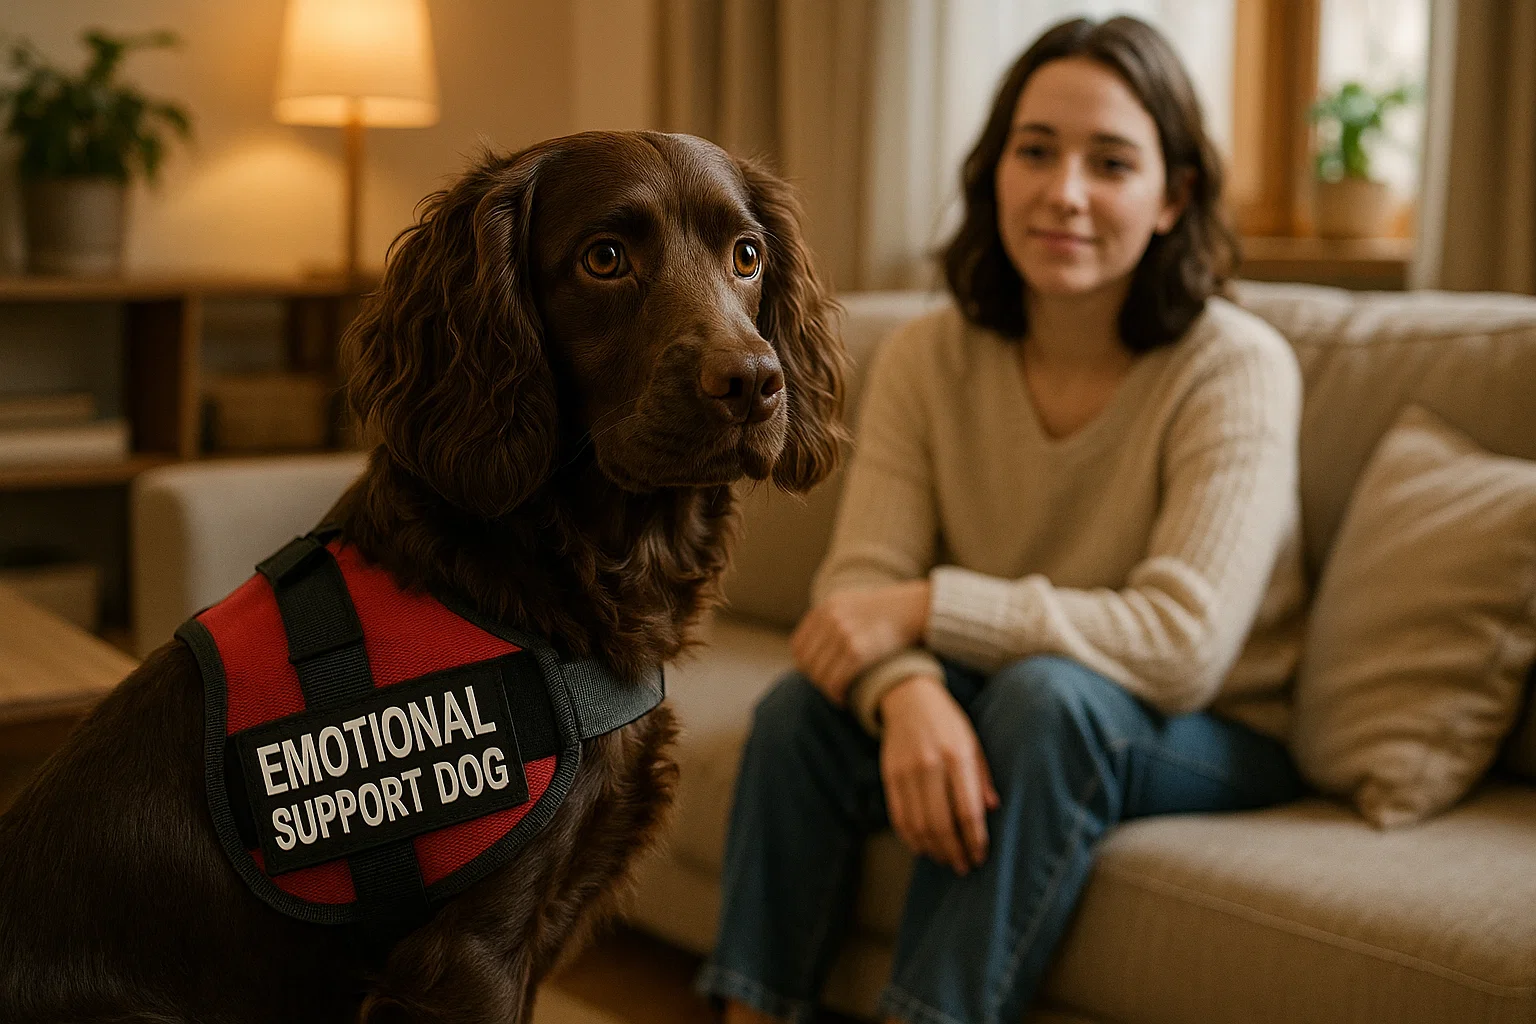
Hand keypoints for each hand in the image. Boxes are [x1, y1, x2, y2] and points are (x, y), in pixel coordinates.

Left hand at [791, 580, 930, 704]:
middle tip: (830, 689)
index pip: (798, 647)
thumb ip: (831, 621)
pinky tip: (844, 699)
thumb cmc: (887, 613)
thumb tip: (814, 647)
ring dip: (827, 690)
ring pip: (819, 675)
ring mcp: (842, 634)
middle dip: (816, 681)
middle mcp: (830, 619)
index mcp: (825, 608)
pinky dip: (836, 694)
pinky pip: (835, 680)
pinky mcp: (858, 650)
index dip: (805, 666)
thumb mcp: (851, 605)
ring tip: (837, 696)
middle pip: (807, 663)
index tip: (818, 676)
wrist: (915, 609)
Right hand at [878, 674, 999, 875]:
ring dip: (933, 849)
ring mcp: (906, 772)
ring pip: (918, 825)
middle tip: (963, 866)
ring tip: (946, 859)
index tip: (980, 856)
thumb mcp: (973, 741)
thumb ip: (982, 776)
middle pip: (941, 823)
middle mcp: (930, 765)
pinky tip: (923, 847)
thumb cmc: (948, 722)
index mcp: (957, 756)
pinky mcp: (890, 776)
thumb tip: (992, 810)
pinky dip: (910, 837)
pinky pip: (899, 816)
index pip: (967, 809)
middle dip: (954, 851)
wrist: (908, 698)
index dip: (974, 839)